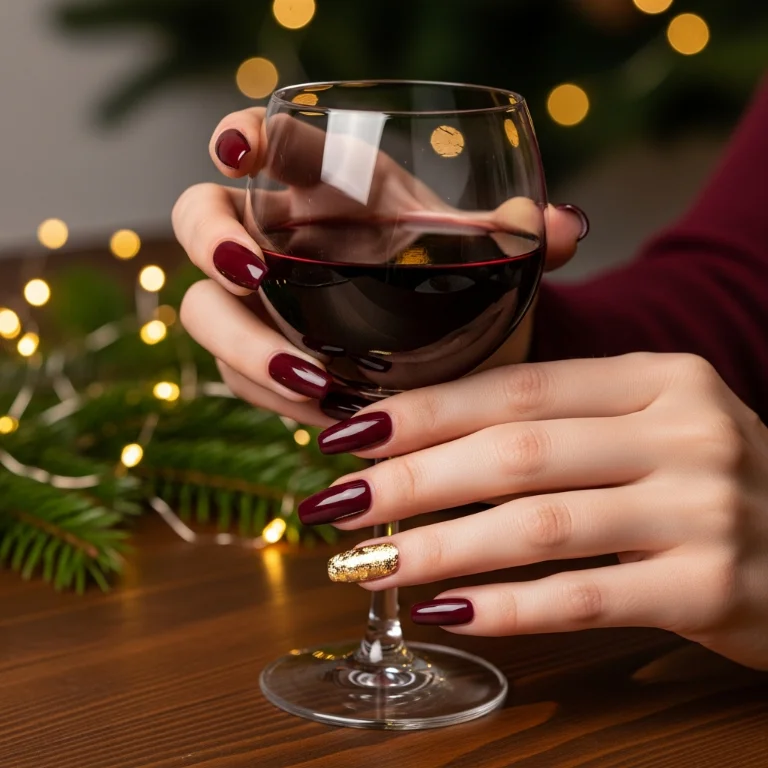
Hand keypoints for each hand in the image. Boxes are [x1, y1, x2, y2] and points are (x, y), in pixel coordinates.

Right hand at [173, 107, 587, 423]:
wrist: (450, 351)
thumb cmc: (454, 285)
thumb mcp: (482, 258)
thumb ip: (517, 237)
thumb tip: (566, 226)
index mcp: (328, 187)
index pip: (267, 143)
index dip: (239, 136)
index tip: (236, 149)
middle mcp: (280, 238)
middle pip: (203, 219)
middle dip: (213, 240)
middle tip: (252, 272)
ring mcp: (262, 301)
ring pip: (207, 310)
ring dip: (248, 346)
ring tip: (312, 379)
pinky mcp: (261, 358)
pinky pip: (241, 376)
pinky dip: (278, 396)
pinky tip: (327, 413)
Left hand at [299, 353, 767, 670]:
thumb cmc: (707, 480)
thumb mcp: (650, 424)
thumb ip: (560, 421)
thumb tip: (428, 440)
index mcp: (658, 378)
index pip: (520, 387)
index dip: (426, 412)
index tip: (351, 434)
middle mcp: (684, 432)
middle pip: (518, 452)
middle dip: (413, 481)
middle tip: (337, 504)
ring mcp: (704, 510)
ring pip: (540, 527)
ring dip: (440, 549)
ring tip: (369, 565)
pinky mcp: (712, 589)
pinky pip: (584, 598)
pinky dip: (505, 608)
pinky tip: (443, 612)